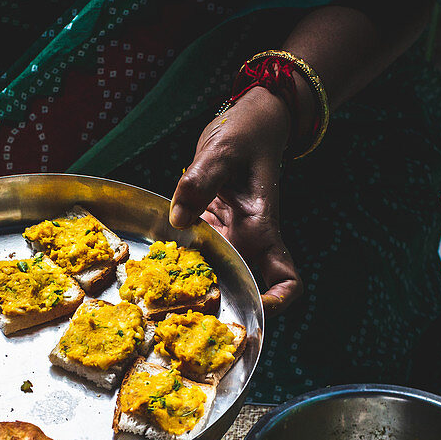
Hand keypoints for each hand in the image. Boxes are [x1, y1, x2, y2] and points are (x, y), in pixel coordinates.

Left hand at [169, 87, 301, 314]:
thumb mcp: (223, 151)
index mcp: (260, 227)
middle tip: (190, 316)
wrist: (248, 123)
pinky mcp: (207, 229)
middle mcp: (246, 240)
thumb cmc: (246, 133)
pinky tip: (155, 266)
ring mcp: (227, 237)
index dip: (275, 301)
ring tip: (166, 298)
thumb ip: (200, 183)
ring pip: (216, 274)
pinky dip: (178, 264)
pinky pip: (195, 254)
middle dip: (222, 305)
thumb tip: (178, 220)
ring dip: (196, 289)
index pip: (285, 278)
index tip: (253, 308)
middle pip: (243, 287)